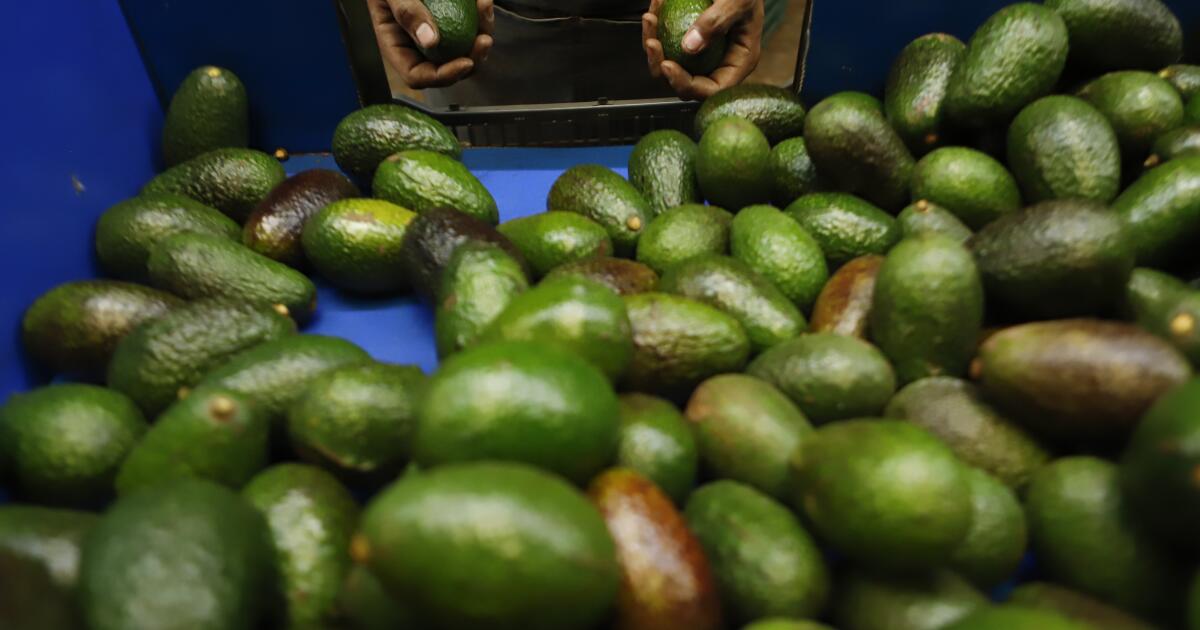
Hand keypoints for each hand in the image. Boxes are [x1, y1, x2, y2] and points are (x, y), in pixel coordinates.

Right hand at [367, 0, 494, 88]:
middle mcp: (417, 45)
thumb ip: (406, 13)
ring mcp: (436, 34)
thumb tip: (430, 41)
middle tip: (484, 39)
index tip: (465, 62)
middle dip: (472, 59)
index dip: (443, 76)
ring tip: (484, 8)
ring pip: (464, 49)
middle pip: (447, 68)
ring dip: (481, 33)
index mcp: (396, 46)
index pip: (418, 75)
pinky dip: (480, 16)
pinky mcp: (450, 19)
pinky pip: (470, 27)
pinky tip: (483, 1)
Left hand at [642, 0, 763, 99]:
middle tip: (651, 42)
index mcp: (739, 62)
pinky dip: (659, 28)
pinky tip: (655, 9)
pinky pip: (670, 43)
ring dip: (655, 44)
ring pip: (673, 63)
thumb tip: (688, 48)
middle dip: (661, 66)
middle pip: (686, 81)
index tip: (667, 65)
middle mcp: (721, 62)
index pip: (710, 89)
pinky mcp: (692, 40)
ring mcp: (706, 53)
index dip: (685, 84)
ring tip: (650, 20)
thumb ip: (716, 22)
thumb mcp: (738, 1)